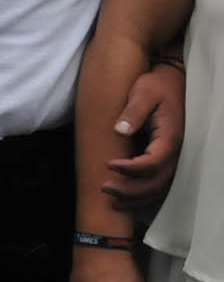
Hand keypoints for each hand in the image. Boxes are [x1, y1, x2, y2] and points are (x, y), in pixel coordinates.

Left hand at [103, 61, 184, 209]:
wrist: (171, 81)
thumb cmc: (156, 85)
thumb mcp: (143, 92)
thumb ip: (132, 112)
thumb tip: (120, 130)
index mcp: (170, 137)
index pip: (153, 162)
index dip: (131, 168)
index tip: (108, 165)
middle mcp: (176, 152)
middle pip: (157, 182)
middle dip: (131, 190)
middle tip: (104, 187)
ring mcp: (174, 157)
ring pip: (160, 188)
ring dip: (137, 198)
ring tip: (112, 200)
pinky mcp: (168, 158)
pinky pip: (160, 184)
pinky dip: (144, 195)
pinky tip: (125, 199)